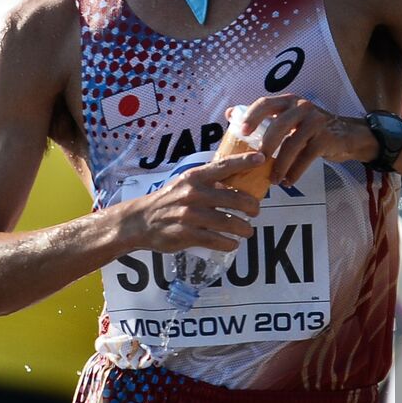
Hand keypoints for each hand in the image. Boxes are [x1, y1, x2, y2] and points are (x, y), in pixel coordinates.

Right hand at [125, 151, 266, 252]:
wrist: (140, 221)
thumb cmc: (168, 200)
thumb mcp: (185, 183)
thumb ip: (207, 181)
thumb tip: (236, 179)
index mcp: (195, 177)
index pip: (224, 166)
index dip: (244, 161)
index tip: (261, 159)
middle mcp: (194, 193)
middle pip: (234, 198)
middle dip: (251, 206)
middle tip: (256, 211)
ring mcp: (191, 215)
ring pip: (228, 222)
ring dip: (243, 228)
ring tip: (248, 231)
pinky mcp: (187, 234)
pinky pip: (216, 240)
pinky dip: (228, 243)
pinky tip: (233, 244)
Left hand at [238, 94, 375, 183]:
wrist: (347, 135)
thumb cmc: (311, 129)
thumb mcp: (289, 118)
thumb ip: (264, 117)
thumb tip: (230, 114)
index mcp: (288, 101)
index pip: (265, 103)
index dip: (251, 116)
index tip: (241, 131)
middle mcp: (302, 107)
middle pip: (278, 125)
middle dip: (265, 145)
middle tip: (255, 161)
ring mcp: (316, 122)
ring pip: (292, 145)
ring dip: (280, 165)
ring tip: (273, 180)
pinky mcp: (326, 138)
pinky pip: (306, 157)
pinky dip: (295, 172)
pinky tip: (288, 181)